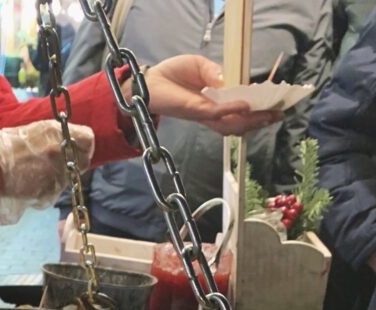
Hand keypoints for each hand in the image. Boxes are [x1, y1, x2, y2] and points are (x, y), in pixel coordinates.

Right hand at [0, 120, 94, 225]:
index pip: (88, 139)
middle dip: (70, 164)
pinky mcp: (50, 195)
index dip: (83, 146)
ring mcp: (57, 176)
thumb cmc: (3, 147)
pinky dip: (44, 193)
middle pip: (81, 162)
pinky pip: (52, 194)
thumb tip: (61, 140)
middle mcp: (62, 154)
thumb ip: (50, 135)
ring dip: (55, 179)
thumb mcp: (30, 130)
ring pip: (66, 180)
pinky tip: (29, 186)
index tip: (76, 150)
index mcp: (57, 133)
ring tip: (34, 175)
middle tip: (53, 165)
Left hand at [131, 56, 283, 136]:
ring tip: (271, 115)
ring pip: (233, 123)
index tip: (277, 103)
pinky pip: (218, 114)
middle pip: (242, 121)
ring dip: (253, 120)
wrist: (149, 83)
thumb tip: (232, 81)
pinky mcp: (196, 112)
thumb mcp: (200, 66)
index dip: (259, 107)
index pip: (242, 108)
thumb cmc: (172, 74)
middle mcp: (213, 112)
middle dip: (262, 119)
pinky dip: (232, 109)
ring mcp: (205, 114)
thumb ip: (216, 73)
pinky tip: (246, 105)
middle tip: (281, 114)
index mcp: (216, 101)